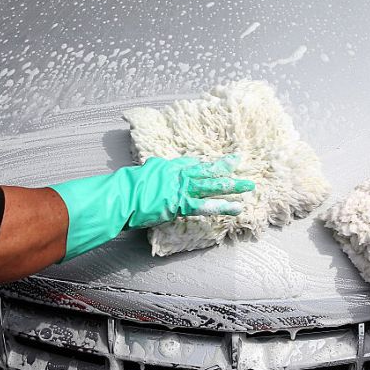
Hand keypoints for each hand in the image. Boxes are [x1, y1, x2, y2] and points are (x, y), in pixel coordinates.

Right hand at [50, 154, 255, 259]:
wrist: (121, 196)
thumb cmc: (126, 189)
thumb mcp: (142, 174)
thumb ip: (154, 173)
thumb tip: (154, 173)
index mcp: (168, 166)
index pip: (193, 163)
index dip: (208, 163)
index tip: (220, 161)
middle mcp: (178, 173)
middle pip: (207, 169)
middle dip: (225, 167)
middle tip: (241, 163)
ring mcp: (181, 187)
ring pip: (211, 184)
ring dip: (231, 186)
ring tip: (248, 187)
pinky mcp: (181, 203)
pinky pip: (207, 205)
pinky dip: (222, 206)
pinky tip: (236, 208)